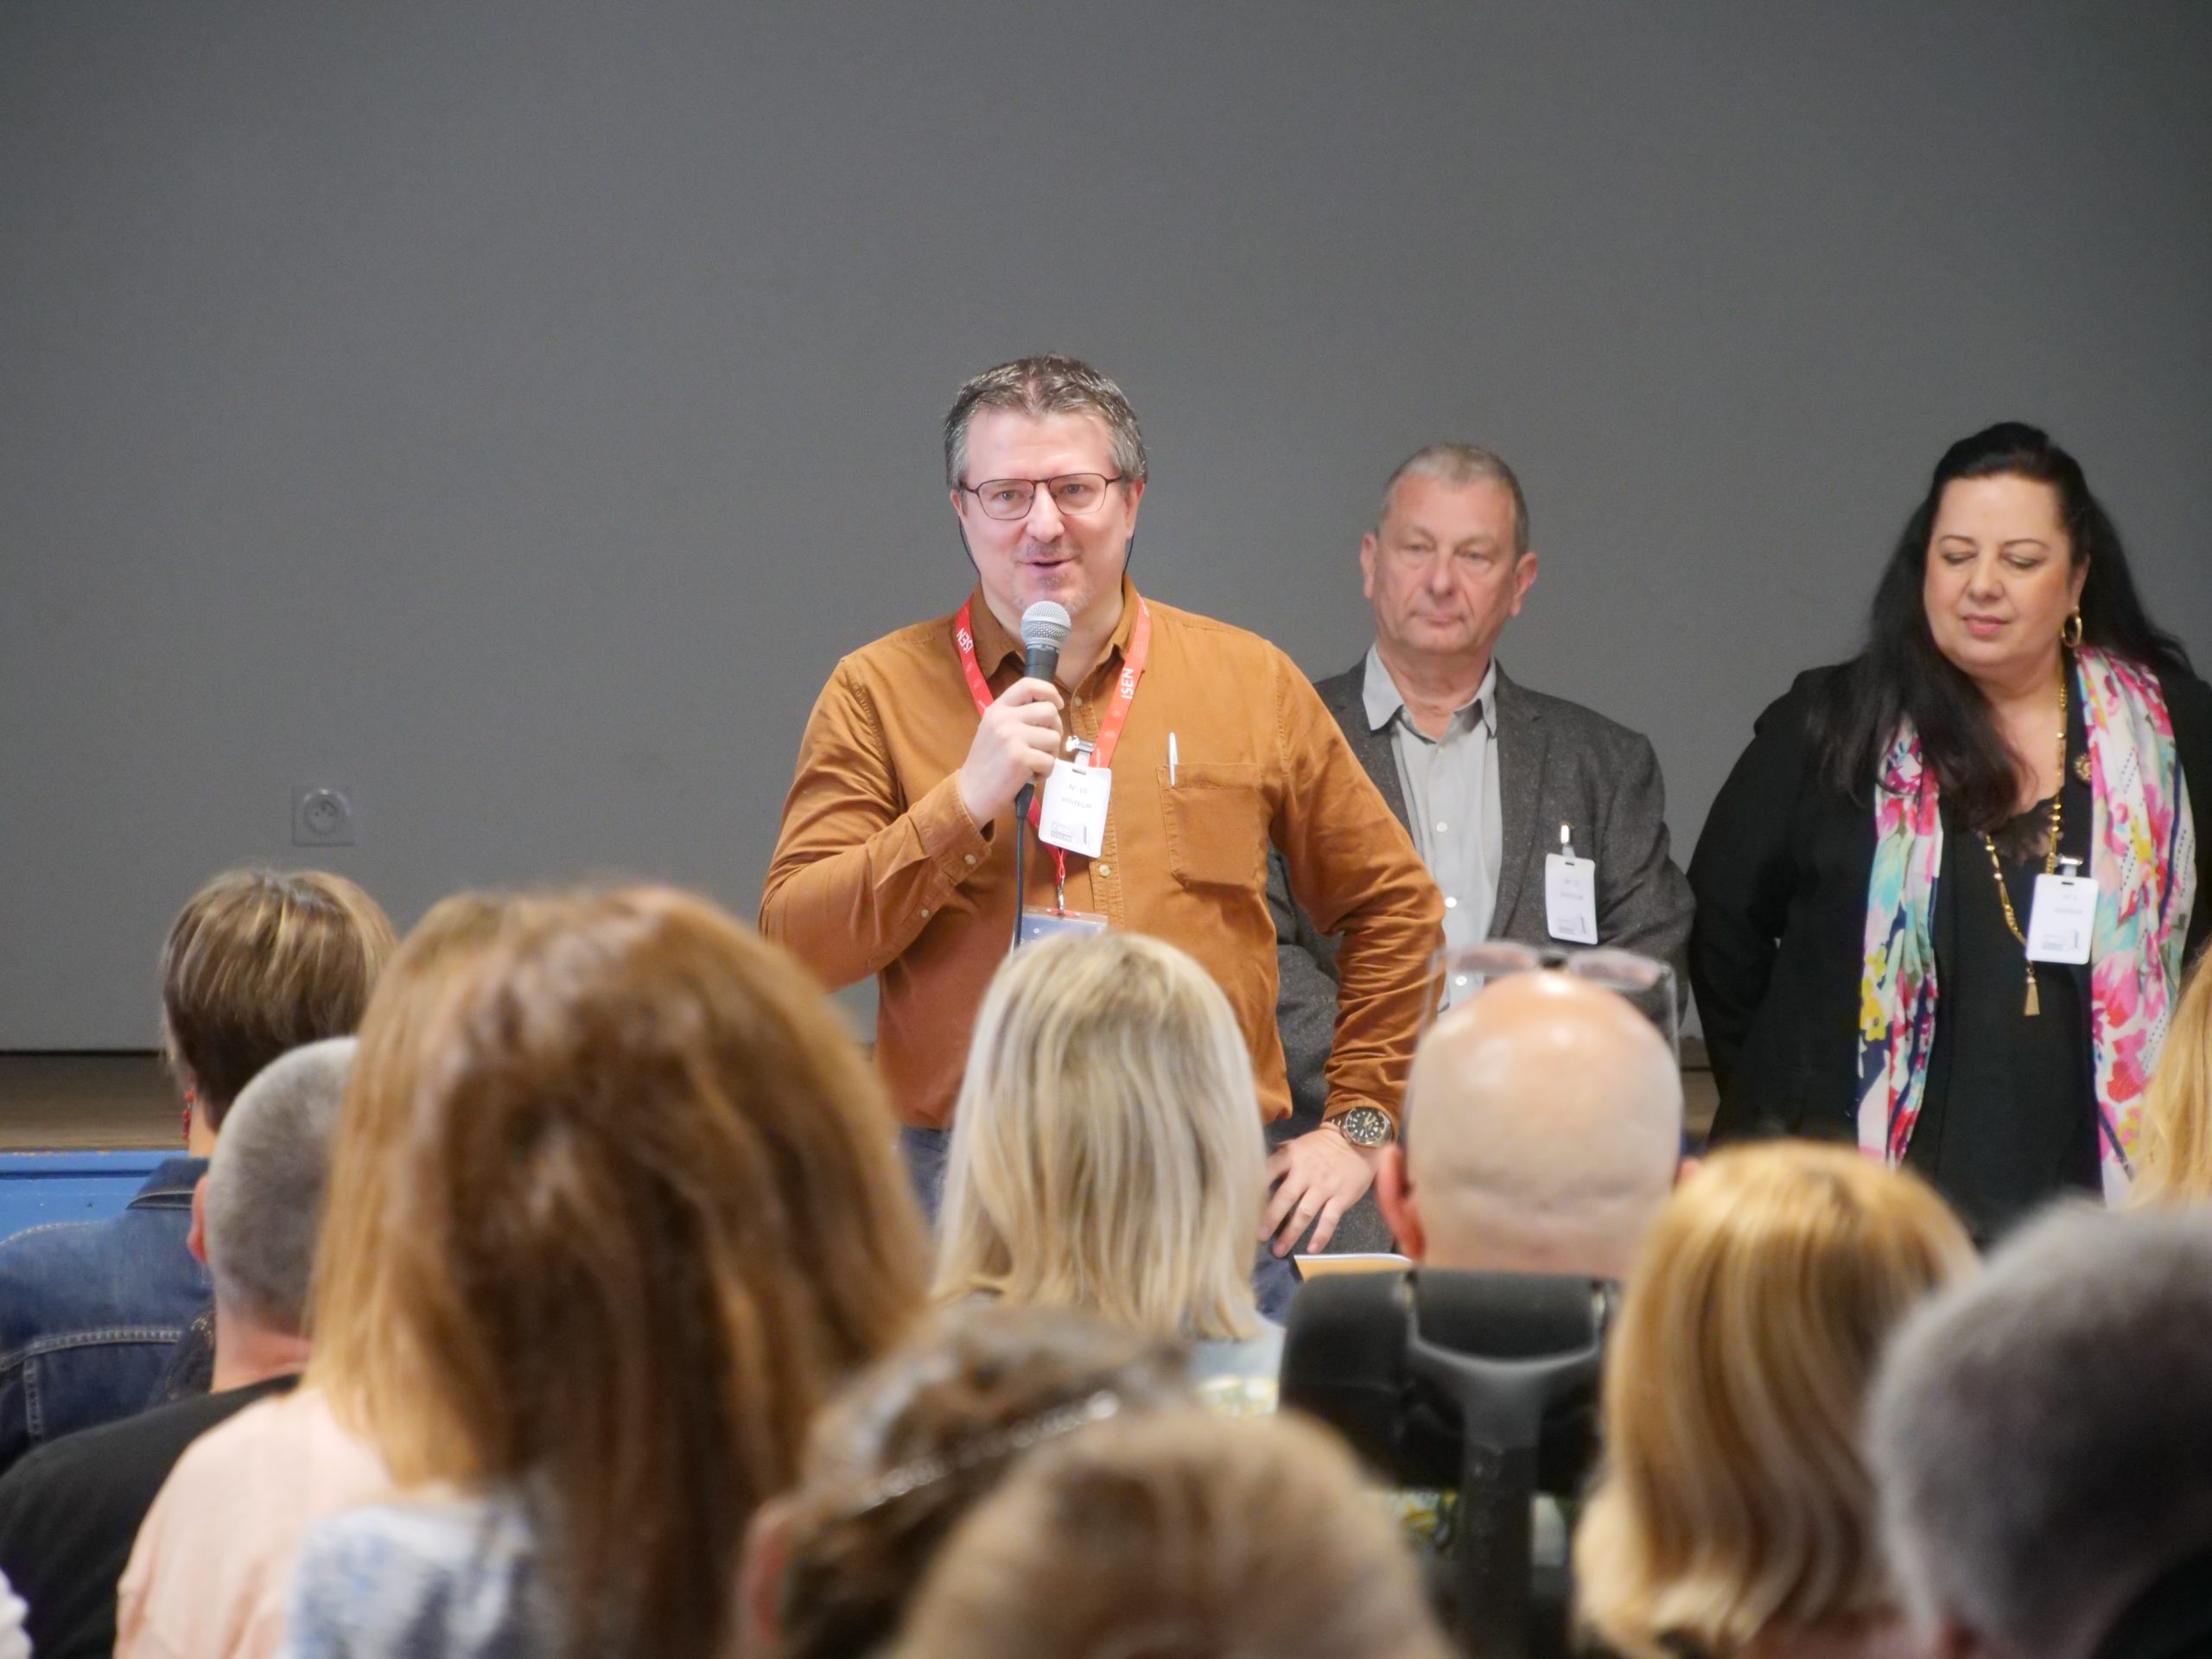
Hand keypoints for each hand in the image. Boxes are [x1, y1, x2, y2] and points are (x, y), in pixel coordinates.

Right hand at [958, 678, 1063, 824]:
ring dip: (1050, 755)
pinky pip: (1050, 761)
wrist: (970, 793)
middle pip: (1049, 711)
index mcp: (998, 708)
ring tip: (1034, 764)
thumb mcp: (994, 730)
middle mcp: (1004, 718)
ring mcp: (1012, 737)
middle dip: (1055, 729)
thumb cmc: (986, 764)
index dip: (1049, 692)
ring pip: (1054, 738)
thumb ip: (1016, 717)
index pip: (1028, 685)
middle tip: (1045, 746)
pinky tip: (1030, 776)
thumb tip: (1050, 711)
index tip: (1057, 704)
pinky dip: (1045, 772)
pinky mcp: (1020, 758)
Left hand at [1261, 1125, 1382, 1257]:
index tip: (1243, 1205)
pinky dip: (1320, 1236)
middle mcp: (1306, 1172)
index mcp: (1292, 1156)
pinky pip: (1329, 1220)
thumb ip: (1281, 1156)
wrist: (1360, 1138)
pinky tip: (1311, 1250)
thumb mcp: (1300, 1143)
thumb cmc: (1324, 1144)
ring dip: (1291, 1233)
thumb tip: (1257, 1165)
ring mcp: (1324, 1186)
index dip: (1255, 1187)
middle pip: (1285, 1197)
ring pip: (1305, 1213)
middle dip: (1271, 1218)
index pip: (1269, 1170)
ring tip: (1279, 1250)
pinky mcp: (1341, 1197)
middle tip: (1259, 1237)